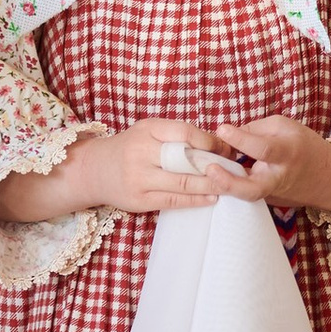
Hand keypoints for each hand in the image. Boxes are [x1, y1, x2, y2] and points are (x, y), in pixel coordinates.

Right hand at [0, 120, 243, 224]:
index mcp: (147, 130)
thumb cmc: (129, 147)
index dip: (209, 141)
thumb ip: (175, 134)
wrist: (94, 170)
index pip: (185, 132)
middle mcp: (141, 153)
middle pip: (186, 160)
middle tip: (236, 169)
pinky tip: (211, 198)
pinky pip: (173, 201)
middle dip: (214, 165)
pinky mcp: (139, 200)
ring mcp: (139, 178)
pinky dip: (196, 201)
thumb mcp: (148, 131)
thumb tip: (216, 142)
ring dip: (210, 185)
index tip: (226, 148)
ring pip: (183, 183)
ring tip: (229, 185)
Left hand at [217, 112, 330, 225]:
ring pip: (246, 197)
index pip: (263, 149)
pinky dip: (227, 186)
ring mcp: (271, 194)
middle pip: (253, 190)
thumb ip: (256, 129)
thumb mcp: (284, 126)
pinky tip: (211, 176)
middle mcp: (278, 178)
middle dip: (229, 183)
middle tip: (210, 169)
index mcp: (287, 153)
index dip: (242, 139)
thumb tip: (227, 135)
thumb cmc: (303, 146)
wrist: (326, 177)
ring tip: (205, 173)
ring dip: (223, 187)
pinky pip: (244, 194)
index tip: (222, 129)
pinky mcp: (266, 201)